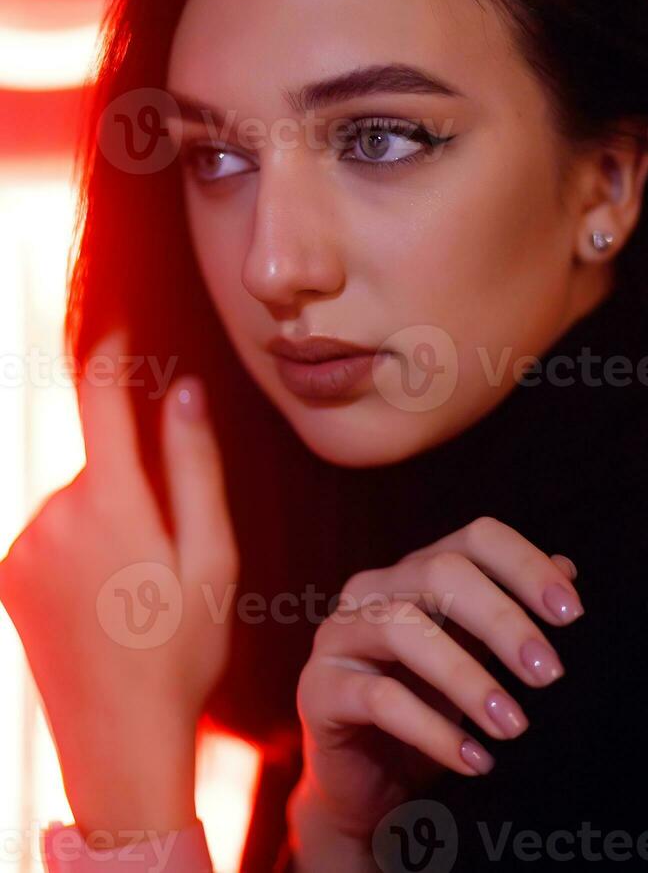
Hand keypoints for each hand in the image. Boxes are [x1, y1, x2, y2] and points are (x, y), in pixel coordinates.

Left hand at [0, 328, 238, 841]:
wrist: (117, 739)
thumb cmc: (182, 651)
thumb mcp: (212, 558)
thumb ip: (195, 467)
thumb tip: (183, 391)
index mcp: (113, 506)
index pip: (102, 399)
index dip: (110, 352)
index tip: (117, 324)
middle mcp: (55, 514)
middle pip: (101, 459)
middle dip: (135, 482)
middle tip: (166, 555)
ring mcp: (25, 544)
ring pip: (78, 494)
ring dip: (109, 516)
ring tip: (134, 589)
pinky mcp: (8, 570)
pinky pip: (52, 526)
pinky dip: (80, 540)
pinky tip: (101, 597)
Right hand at [291, 516, 581, 848]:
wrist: (363, 780)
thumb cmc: (423, 708)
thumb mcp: (474, 656)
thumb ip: (508, 609)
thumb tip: (567, 568)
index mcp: (413, 573)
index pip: (473, 541)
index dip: (524, 566)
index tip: (571, 614)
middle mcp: (372, 591)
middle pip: (439, 572)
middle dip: (502, 619)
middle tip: (548, 673)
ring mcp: (339, 635)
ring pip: (402, 627)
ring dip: (466, 677)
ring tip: (513, 725)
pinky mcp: (319, 688)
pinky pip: (377, 697)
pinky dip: (432, 729)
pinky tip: (473, 758)